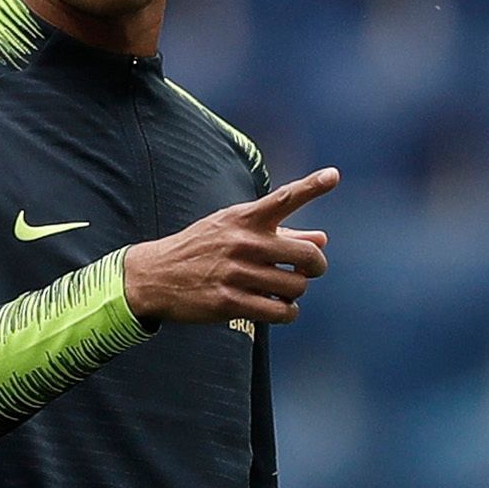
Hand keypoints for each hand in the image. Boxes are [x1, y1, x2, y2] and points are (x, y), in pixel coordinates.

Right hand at [123, 168, 338, 325]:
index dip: (312, 186)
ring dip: (296, 292)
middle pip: (307, 257)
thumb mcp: (235, 230)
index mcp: (244, 218)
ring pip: (296, 287)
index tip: (334, 175)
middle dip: (315, 267)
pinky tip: (279, 308)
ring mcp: (236, 273)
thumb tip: (323, 239)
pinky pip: (281, 312)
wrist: (155, 275)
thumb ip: (282, 234)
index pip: (284, 198)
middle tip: (308, 270)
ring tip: (283, 290)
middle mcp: (243, 242)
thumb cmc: (203, 248)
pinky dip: (287, 312)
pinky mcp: (229, 302)